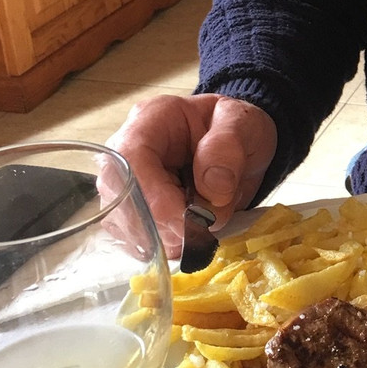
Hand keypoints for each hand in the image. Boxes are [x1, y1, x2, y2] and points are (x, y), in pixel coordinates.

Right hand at [105, 94, 277, 256]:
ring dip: (167, 238)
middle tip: (201, 233)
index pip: (131, 158)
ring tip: (204, 228)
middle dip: (162, 225)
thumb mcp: (244, 125)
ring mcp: (126, 186)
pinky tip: (192, 237)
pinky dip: (167, 247)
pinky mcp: (133, 214)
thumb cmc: (237, 130)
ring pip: (126, 225)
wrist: (241, 146)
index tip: (187, 222)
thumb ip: (228, 150)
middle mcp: (126, 154)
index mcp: (150, 120)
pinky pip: (137, 241)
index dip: (154, 197)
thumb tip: (213, 190)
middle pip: (122, 198)